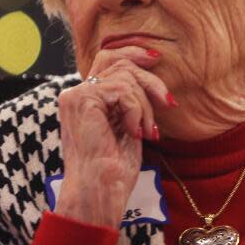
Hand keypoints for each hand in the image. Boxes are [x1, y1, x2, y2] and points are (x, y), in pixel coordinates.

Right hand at [54, 46, 171, 227]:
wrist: (100, 191)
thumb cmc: (114, 169)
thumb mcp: (128, 125)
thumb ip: (129, 100)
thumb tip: (149, 74)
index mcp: (84, 98)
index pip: (107, 58)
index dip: (132, 53)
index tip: (155, 60)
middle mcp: (76, 93)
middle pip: (117, 60)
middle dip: (149, 78)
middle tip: (168, 102)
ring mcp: (77, 95)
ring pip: (125, 76)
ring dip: (145, 105)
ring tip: (147, 132)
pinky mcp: (83, 99)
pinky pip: (123, 90)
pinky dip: (136, 111)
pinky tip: (134, 132)